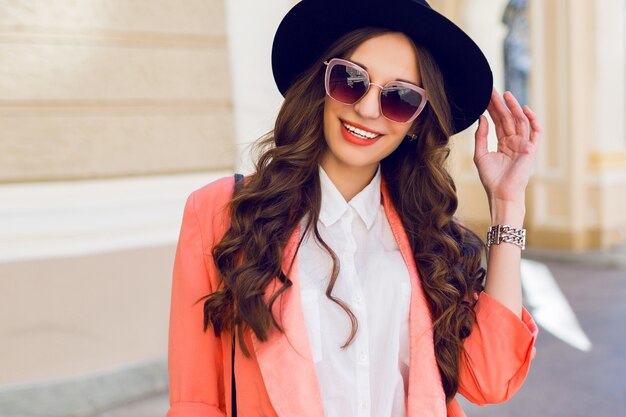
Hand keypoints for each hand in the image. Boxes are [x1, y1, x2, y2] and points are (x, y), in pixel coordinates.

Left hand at [473, 89, 541, 205]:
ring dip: (513, 107)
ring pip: (520, 121)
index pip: (498, 122)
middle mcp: (514, 142)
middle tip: (492, 90)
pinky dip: (532, 120)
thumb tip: (481, 118)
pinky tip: (524, 109)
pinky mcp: (531, 149)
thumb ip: (481, 136)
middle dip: (500, 104)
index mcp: (503, 143)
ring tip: (505, 94)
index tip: (486, 97)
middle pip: (507, 118)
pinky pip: (535, 131)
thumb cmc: (491, 178)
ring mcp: (523, 144)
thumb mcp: (480, 154)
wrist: (501, 193)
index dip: (492, 109)